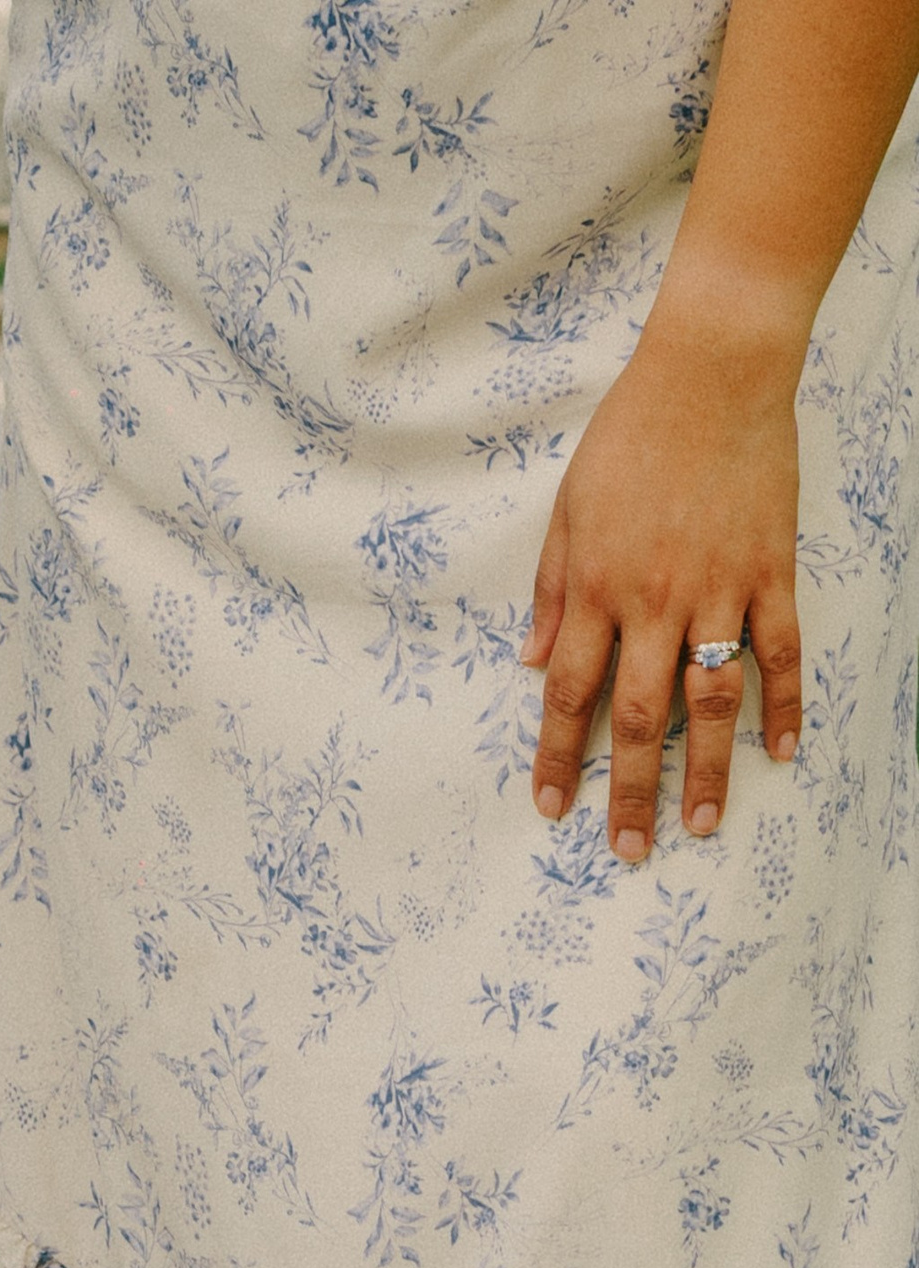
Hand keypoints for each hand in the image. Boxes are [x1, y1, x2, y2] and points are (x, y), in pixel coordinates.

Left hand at [525, 331, 802, 856]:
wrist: (712, 369)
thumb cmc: (631, 434)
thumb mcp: (567, 510)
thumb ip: (552, 592)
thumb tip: (531, 663)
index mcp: (596, 590)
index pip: (567, 694)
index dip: (555, 757)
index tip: (550, 807)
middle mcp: (654, 602)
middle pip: (637, 719)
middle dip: (629, 792)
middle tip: (628, 851)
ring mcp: (718, 589)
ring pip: (711, 701)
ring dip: (708, 771)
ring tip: (704, 825)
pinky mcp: (771, 570)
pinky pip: (780, 651)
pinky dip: (785, 703)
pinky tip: (781, 750)